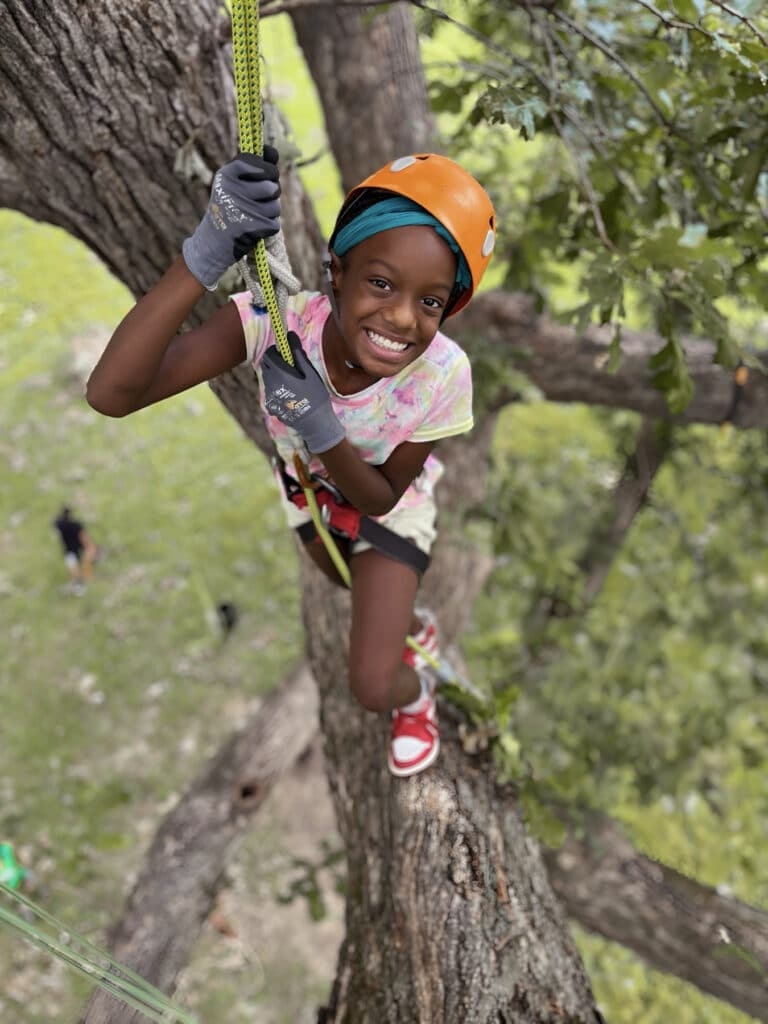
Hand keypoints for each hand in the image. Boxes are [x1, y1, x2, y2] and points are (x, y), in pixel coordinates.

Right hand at [182, 147, 280, 288]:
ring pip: (276, 206)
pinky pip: (274, 224)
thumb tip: (274, 152)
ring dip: (270, 212)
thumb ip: (252, 166)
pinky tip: (254, 228)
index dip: (268, 168)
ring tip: (253, 214)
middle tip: (260, 198)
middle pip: (273, 185)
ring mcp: (242, 210)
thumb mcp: (231, 182)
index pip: (258, 161)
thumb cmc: (227, 207)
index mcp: (226, 174)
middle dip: (272, 192)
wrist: (212, 242)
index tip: (266, 174)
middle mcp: (232, 190)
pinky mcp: (251, 229)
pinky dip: (268, 227)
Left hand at [261, 332, 344, 453]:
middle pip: (266, 366)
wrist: (315, 425)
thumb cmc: (316, 397)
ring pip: (268, 378)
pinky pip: (271, 390)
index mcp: (280, 375)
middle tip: (292, 367)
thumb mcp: (310, 374)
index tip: (287, 353)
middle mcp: (271, 385)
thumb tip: (289, 335)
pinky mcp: (271, 406)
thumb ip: (298, 354)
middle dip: (276, 362)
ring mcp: (269, 397)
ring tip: (294, 382)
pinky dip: (278, 387)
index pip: (269, 355)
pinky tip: (292, 395)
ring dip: (277, 375)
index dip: (276, 351)